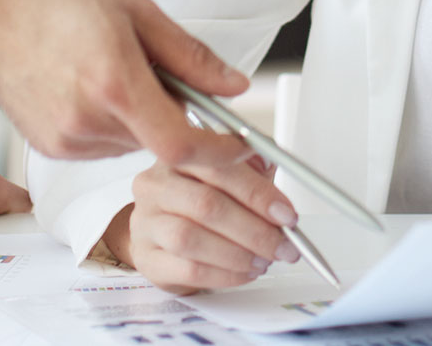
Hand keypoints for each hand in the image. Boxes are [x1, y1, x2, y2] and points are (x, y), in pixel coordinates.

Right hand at [0, 0, 250, 167]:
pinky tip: (86, 83)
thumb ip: (190, 56)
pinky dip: (111, 121)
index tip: (238, 142)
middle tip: (154, 66)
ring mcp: (65, 141)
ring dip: (140, 116)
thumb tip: (234, 86)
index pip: (183, 146)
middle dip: (173, 112)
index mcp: (115, 84)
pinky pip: (103, 144)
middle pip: (159, 140)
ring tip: (109, 66)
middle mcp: (88, 122)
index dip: (220, 152)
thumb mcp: (137, 10)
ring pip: (132, 143)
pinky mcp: (50, 148)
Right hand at [100, 154, 302, 293]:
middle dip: (255, 229)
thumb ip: (252, 170)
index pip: (218, 167)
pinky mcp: (147, 258)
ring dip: (238, 254)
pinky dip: (225, 274)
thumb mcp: (228, 177)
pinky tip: (244, 272)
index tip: (286, 214)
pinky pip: (188, 269)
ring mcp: (145, 223)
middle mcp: (155, 185)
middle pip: (206, 205)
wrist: (162, 235)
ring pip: (192, 239)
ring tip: (263, 260)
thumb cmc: (199, 202)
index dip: (257, 193)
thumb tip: (273, 176)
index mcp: (177, 156)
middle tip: (283, 245)